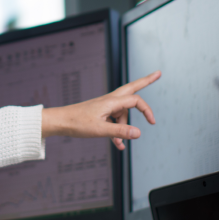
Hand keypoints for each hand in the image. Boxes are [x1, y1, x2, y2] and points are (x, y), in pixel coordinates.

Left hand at [41, 71, 160, 150]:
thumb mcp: (100, 130)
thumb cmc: (77, 123)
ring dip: (124, 128)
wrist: (60, 122)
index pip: (135, 100)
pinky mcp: (100, 113)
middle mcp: (109, 101)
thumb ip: (120, 132)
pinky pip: (114, 121)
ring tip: (119, 143)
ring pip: (122, 114)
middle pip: (132, 89)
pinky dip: (117, 132)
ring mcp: (105, 106)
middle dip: (145, 82)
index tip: (152, 122)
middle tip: (158, 74)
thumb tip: (139, 133)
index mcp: (111, 101)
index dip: (146, 110)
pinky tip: (118, 145)